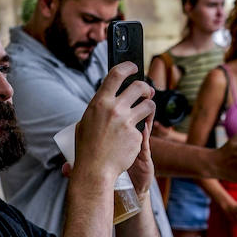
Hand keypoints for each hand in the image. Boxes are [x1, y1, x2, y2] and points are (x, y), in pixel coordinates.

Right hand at [75, 64, 154, 184]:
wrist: (95, 169)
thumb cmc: (87, 147)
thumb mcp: (86, 121)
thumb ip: (100, 108)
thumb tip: (108, 98)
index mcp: (99, 102)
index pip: (116, 74)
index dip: (128, 66)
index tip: (133, 67)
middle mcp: (114, 108)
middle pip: (139, 87)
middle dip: (146, 87)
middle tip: (146, 92)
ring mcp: (127, 122)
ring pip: (149, 104)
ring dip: (149, 106)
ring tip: (145, 112)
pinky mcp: (136, 135)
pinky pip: (144, 127)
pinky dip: (140, 131)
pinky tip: (130, 139)